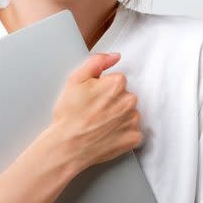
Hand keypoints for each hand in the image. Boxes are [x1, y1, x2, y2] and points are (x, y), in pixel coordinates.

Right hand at [48, 52, 142, 171]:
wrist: (68, 146)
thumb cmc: (69, 115)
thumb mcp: (75, 80)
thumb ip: (96, 62)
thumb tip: (115, 56)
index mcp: (117, 84)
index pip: (117, 80)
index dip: (103, 89)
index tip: (93, 98)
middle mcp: (129, 100)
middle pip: (125, 96)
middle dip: (113, 102)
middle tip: (95, 112)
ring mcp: (133, 120)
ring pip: (129, 113)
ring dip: (119, 117)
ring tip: (100, 124)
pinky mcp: (134, 137)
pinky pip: (132, 131)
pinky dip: (122, 133)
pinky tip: (107, 134)